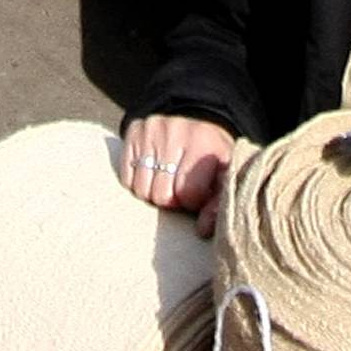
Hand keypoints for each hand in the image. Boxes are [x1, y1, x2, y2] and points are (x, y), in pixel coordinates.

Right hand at [120, 115, 235, 235]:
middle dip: (170, 199)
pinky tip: (151, 173)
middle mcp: (176, 131)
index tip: (196, 192)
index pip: (188, 194)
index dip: (191, 201)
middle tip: (178, 188)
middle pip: (161, 195)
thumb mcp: (223, 176)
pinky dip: (137, 182)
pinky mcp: (134, 131)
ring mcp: (152, 129)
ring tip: (165, 181)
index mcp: (203, 142)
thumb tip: (203, 229)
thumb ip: (217, 205)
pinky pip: (127, 178)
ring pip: (142, 190)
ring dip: (152, 193)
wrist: (197, 121)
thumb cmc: (210, 157)